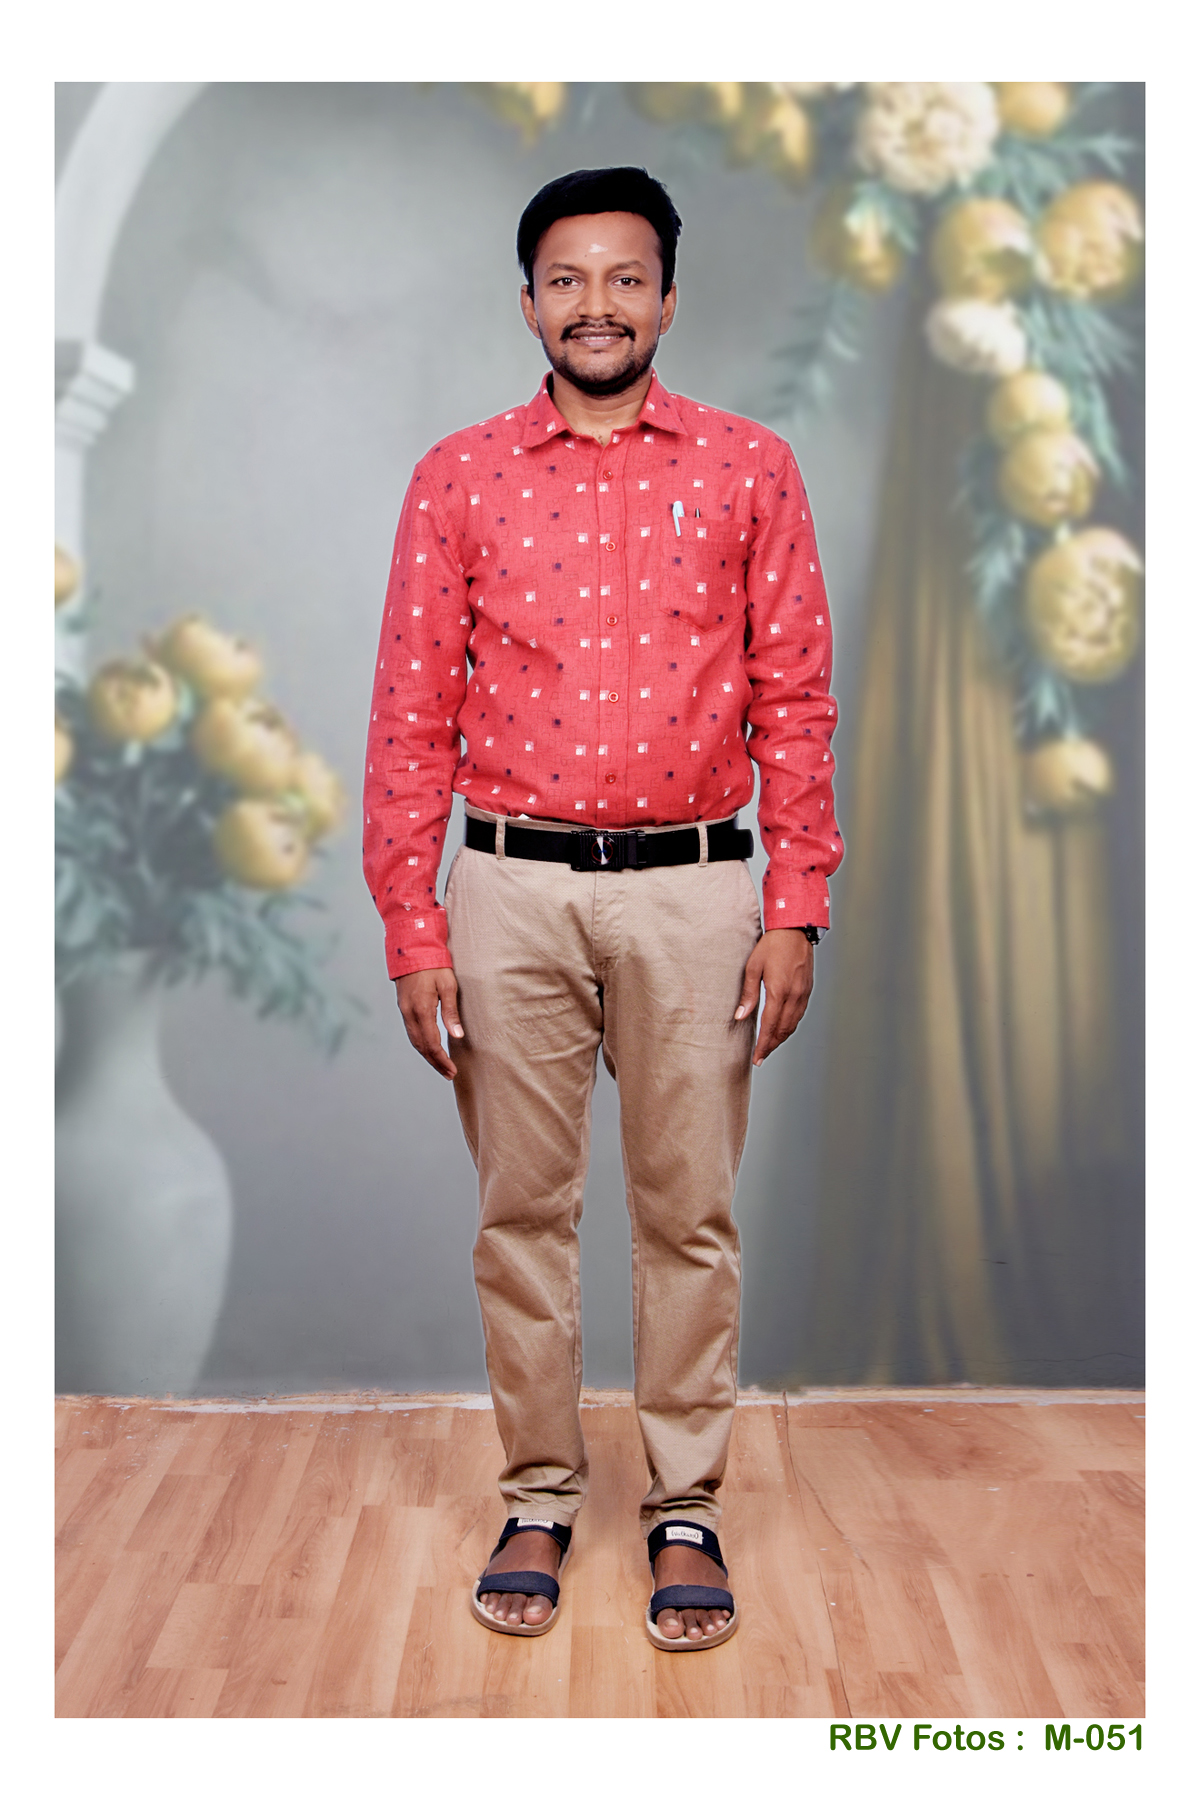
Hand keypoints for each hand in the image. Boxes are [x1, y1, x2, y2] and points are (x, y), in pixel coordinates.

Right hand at [394, 968, 462, 1079]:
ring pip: (414, 1040)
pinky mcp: (403, 1007)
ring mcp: (404, 1010)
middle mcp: (409, 1013)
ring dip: (427, 1055)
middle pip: (421, 1046)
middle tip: (449, 1074)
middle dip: (435, 1062)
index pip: (431, 1043)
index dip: (442, 1060)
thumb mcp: (448, 986)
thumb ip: (451, 1012)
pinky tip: (429, 1048)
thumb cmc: (435, 965)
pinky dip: (420, 1044)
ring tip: (441, 1066)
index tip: (452, 1071)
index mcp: (421, 1009)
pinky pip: (411, 1032)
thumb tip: (457, 1036)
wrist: (413, 948)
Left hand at [734, 929, 813, 1066]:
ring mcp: (803, 993)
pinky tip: (783, 1029)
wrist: (795, 930)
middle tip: (761, 1057)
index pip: (770, 1026)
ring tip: (770, 1046)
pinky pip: (800, 1014)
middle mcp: (794, 995)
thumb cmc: (771, 945)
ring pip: (793, 1024)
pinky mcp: (808, 989)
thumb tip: (740, 1016)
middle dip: (772, 1045)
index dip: (763, 1045)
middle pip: (783, 1029)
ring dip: (782, 1038)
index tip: (757, 1058)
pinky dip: (791, 1026)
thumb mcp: (753, 967)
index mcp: (778, 991)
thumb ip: (748, 994)